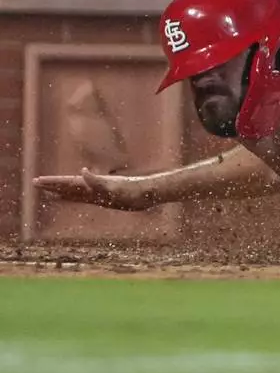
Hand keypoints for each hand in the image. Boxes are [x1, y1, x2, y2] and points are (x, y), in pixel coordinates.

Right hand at [34, 168, 155, 211]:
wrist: (151, 192)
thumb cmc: (135, 191)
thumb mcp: (115, 188)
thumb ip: (97, 183)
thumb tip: (83, 173)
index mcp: (93, 185)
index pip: (68, 183)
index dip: (53, 183)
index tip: (36, 181)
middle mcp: (94, 187)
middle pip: (69, 185)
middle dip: (52, 185)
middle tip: (34, 183)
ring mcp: (100, 193)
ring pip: (75, 192)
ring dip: (61, 192)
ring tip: (47, 193)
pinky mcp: (106, 198)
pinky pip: (86, 198)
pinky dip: (75, 199)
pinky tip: (71, 199)